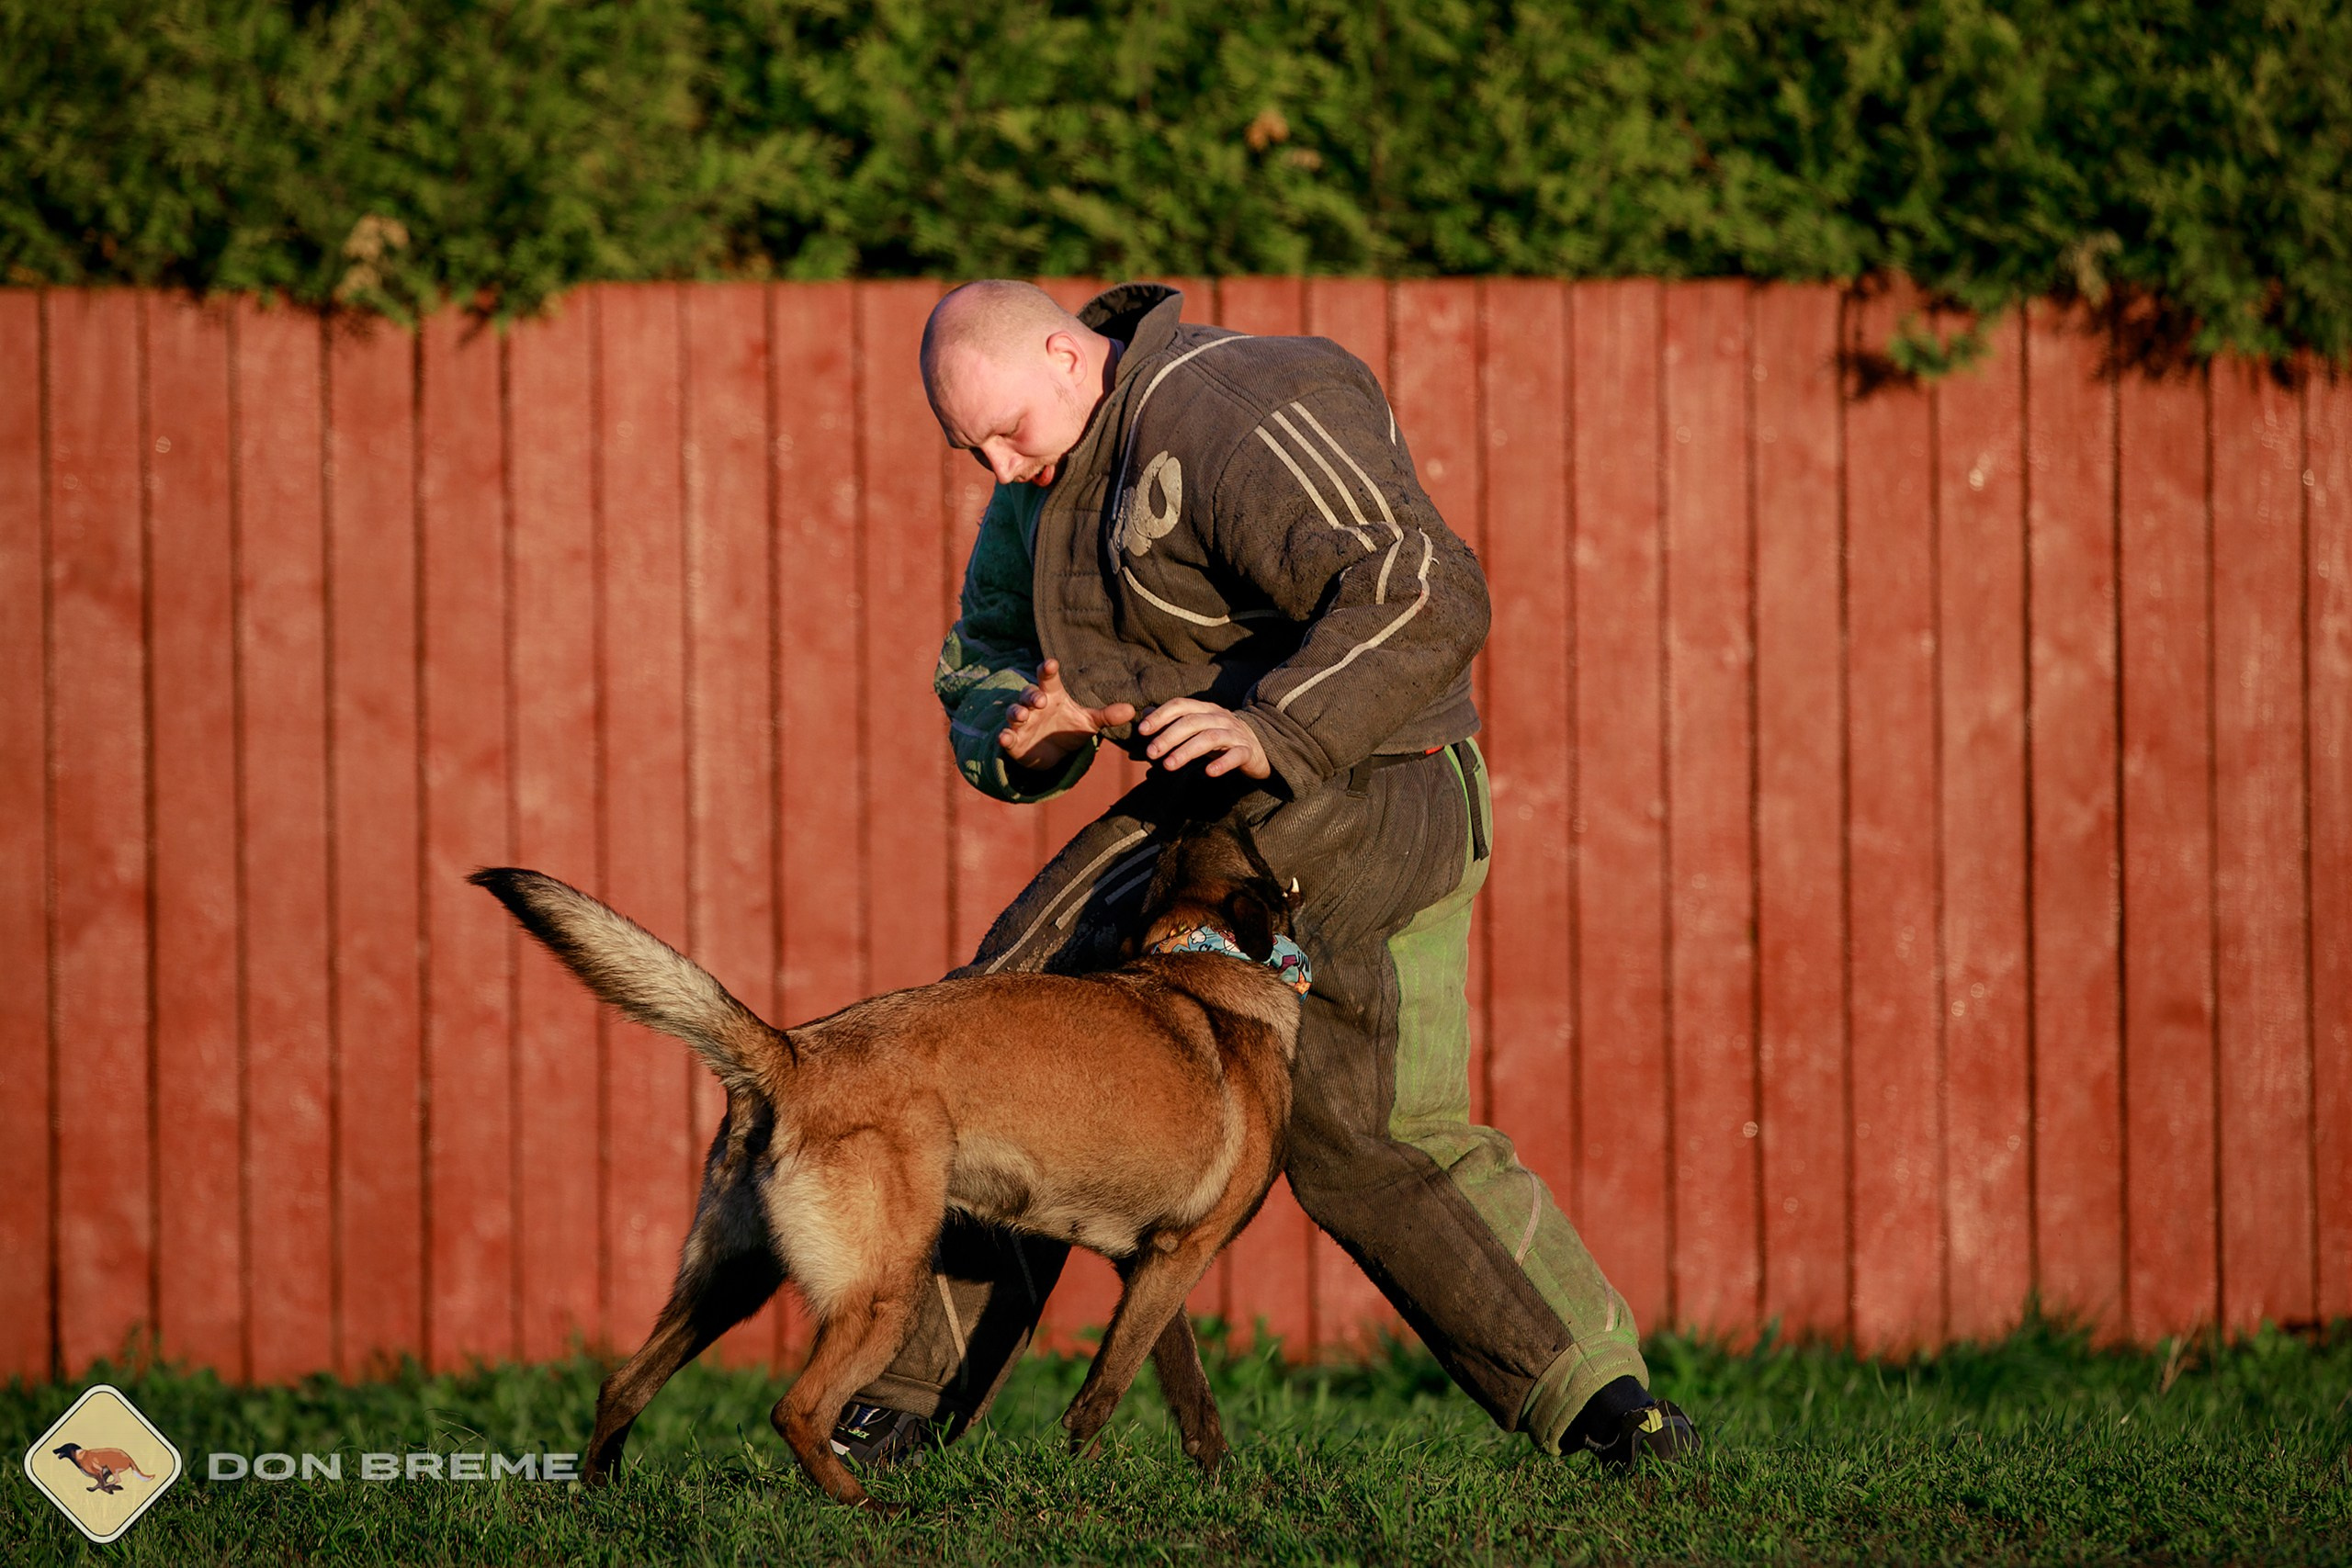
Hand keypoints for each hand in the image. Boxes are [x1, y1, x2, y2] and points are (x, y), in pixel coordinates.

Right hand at [999, 658, 1136, 771]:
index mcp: (1053, 695)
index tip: (1051, 663)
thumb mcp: (1088, 722)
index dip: (1048, 669)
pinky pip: (1005, 736)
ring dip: (1017, 712)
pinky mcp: (1013, 740)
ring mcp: (1022, 722)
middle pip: (1029, 693)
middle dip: (1032, 695)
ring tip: (1023, 716)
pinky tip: (1005, 738)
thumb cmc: (1068, 729)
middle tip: (1041, 700)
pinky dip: (1004, 736)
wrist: (1050, 753)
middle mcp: (1034, 705)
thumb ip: (1107, 715)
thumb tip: (1131, 710)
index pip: (1049, 678)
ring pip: (1015, 712)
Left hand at [1137, 698, 1271, 779]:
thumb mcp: (1196, 727)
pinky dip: (1222, 763)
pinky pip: (1235, 755)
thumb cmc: (1220, 738)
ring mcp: (1235, 733)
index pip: (1181, 705)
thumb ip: (1171, 721)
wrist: (1259, 747)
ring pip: (1210, 738)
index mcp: (1205, 709)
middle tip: (1150, 753)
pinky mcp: (1247, 751)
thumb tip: (1144, 715)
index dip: (1161, 716)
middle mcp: (1219, 717)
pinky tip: (1209, 772)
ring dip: (1187, 751)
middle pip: (1192, 721)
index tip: (1142, 730)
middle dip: (1169, 736)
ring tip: (1168, 765)